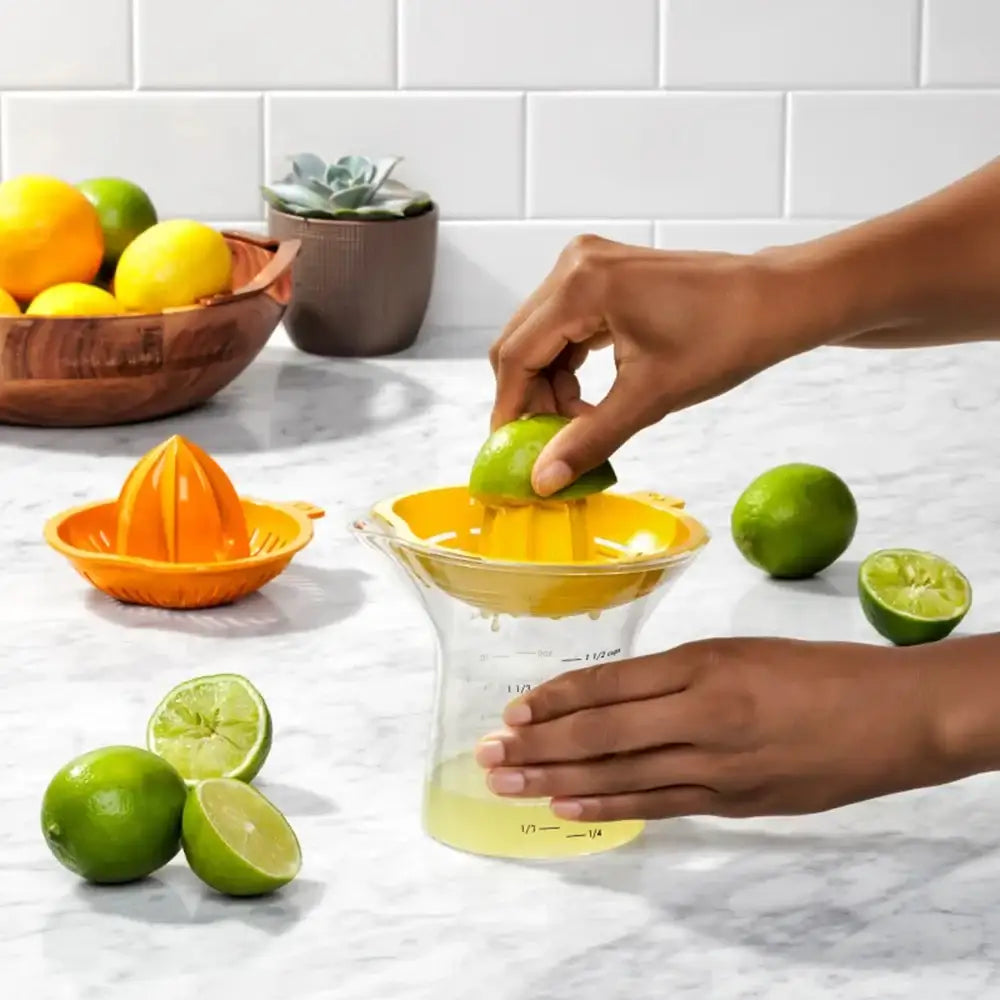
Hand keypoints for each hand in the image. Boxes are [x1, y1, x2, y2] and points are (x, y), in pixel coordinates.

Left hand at [474, 637, 951, 821]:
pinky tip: (569, 808)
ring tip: (509, 784)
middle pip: (602, 732)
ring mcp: (717, 766)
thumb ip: (676, 674)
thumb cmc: (817, 671)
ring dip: (558, 780)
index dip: (556, 699)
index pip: (609, 684)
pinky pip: (658, 805)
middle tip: (489, 754)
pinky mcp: (732, 802)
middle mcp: (701, 715)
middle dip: (539, 744)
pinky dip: (610, 806)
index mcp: (702, 665)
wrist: (890, 717)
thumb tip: (612, 696)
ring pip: (621, 772)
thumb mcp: (739, 651)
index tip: (514, 710)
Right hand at [488, 235, 806, 495]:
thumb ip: (589, 439)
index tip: (512, 451)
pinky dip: (569, 367)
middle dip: (530, 399)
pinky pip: (565, 327)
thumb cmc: (725, 339)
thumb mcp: (650, 396)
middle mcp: (575, 265)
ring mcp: (589, 265)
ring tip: (582, 424)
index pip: (517, 355)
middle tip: (549, 444)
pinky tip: (591, 401)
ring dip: (551, 386)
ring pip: (542, 338)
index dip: (510, 409)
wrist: (775, 302)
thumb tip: (544, 479)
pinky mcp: (604, 275)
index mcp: (581, 285)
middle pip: (521, 343)